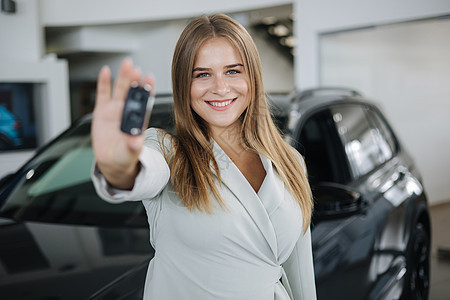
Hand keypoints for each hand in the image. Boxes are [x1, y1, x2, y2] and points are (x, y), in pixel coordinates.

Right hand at [91, 58, 154, 188]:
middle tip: (137, 68)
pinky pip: (103, 94)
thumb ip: (133, 146)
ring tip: (127, 64)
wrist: (112, 161)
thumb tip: (136, 141)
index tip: (150, 78)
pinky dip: (103, 83)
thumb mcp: (130, 153)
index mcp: (138, 121)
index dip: (147, 90)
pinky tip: (105, 71)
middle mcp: (128, 112)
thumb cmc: (125, 156)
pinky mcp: (102, 111)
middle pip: (132, 93)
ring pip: (119, 90)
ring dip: (123, 77)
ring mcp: (115, 110)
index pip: (144, 102)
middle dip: (134, 80)